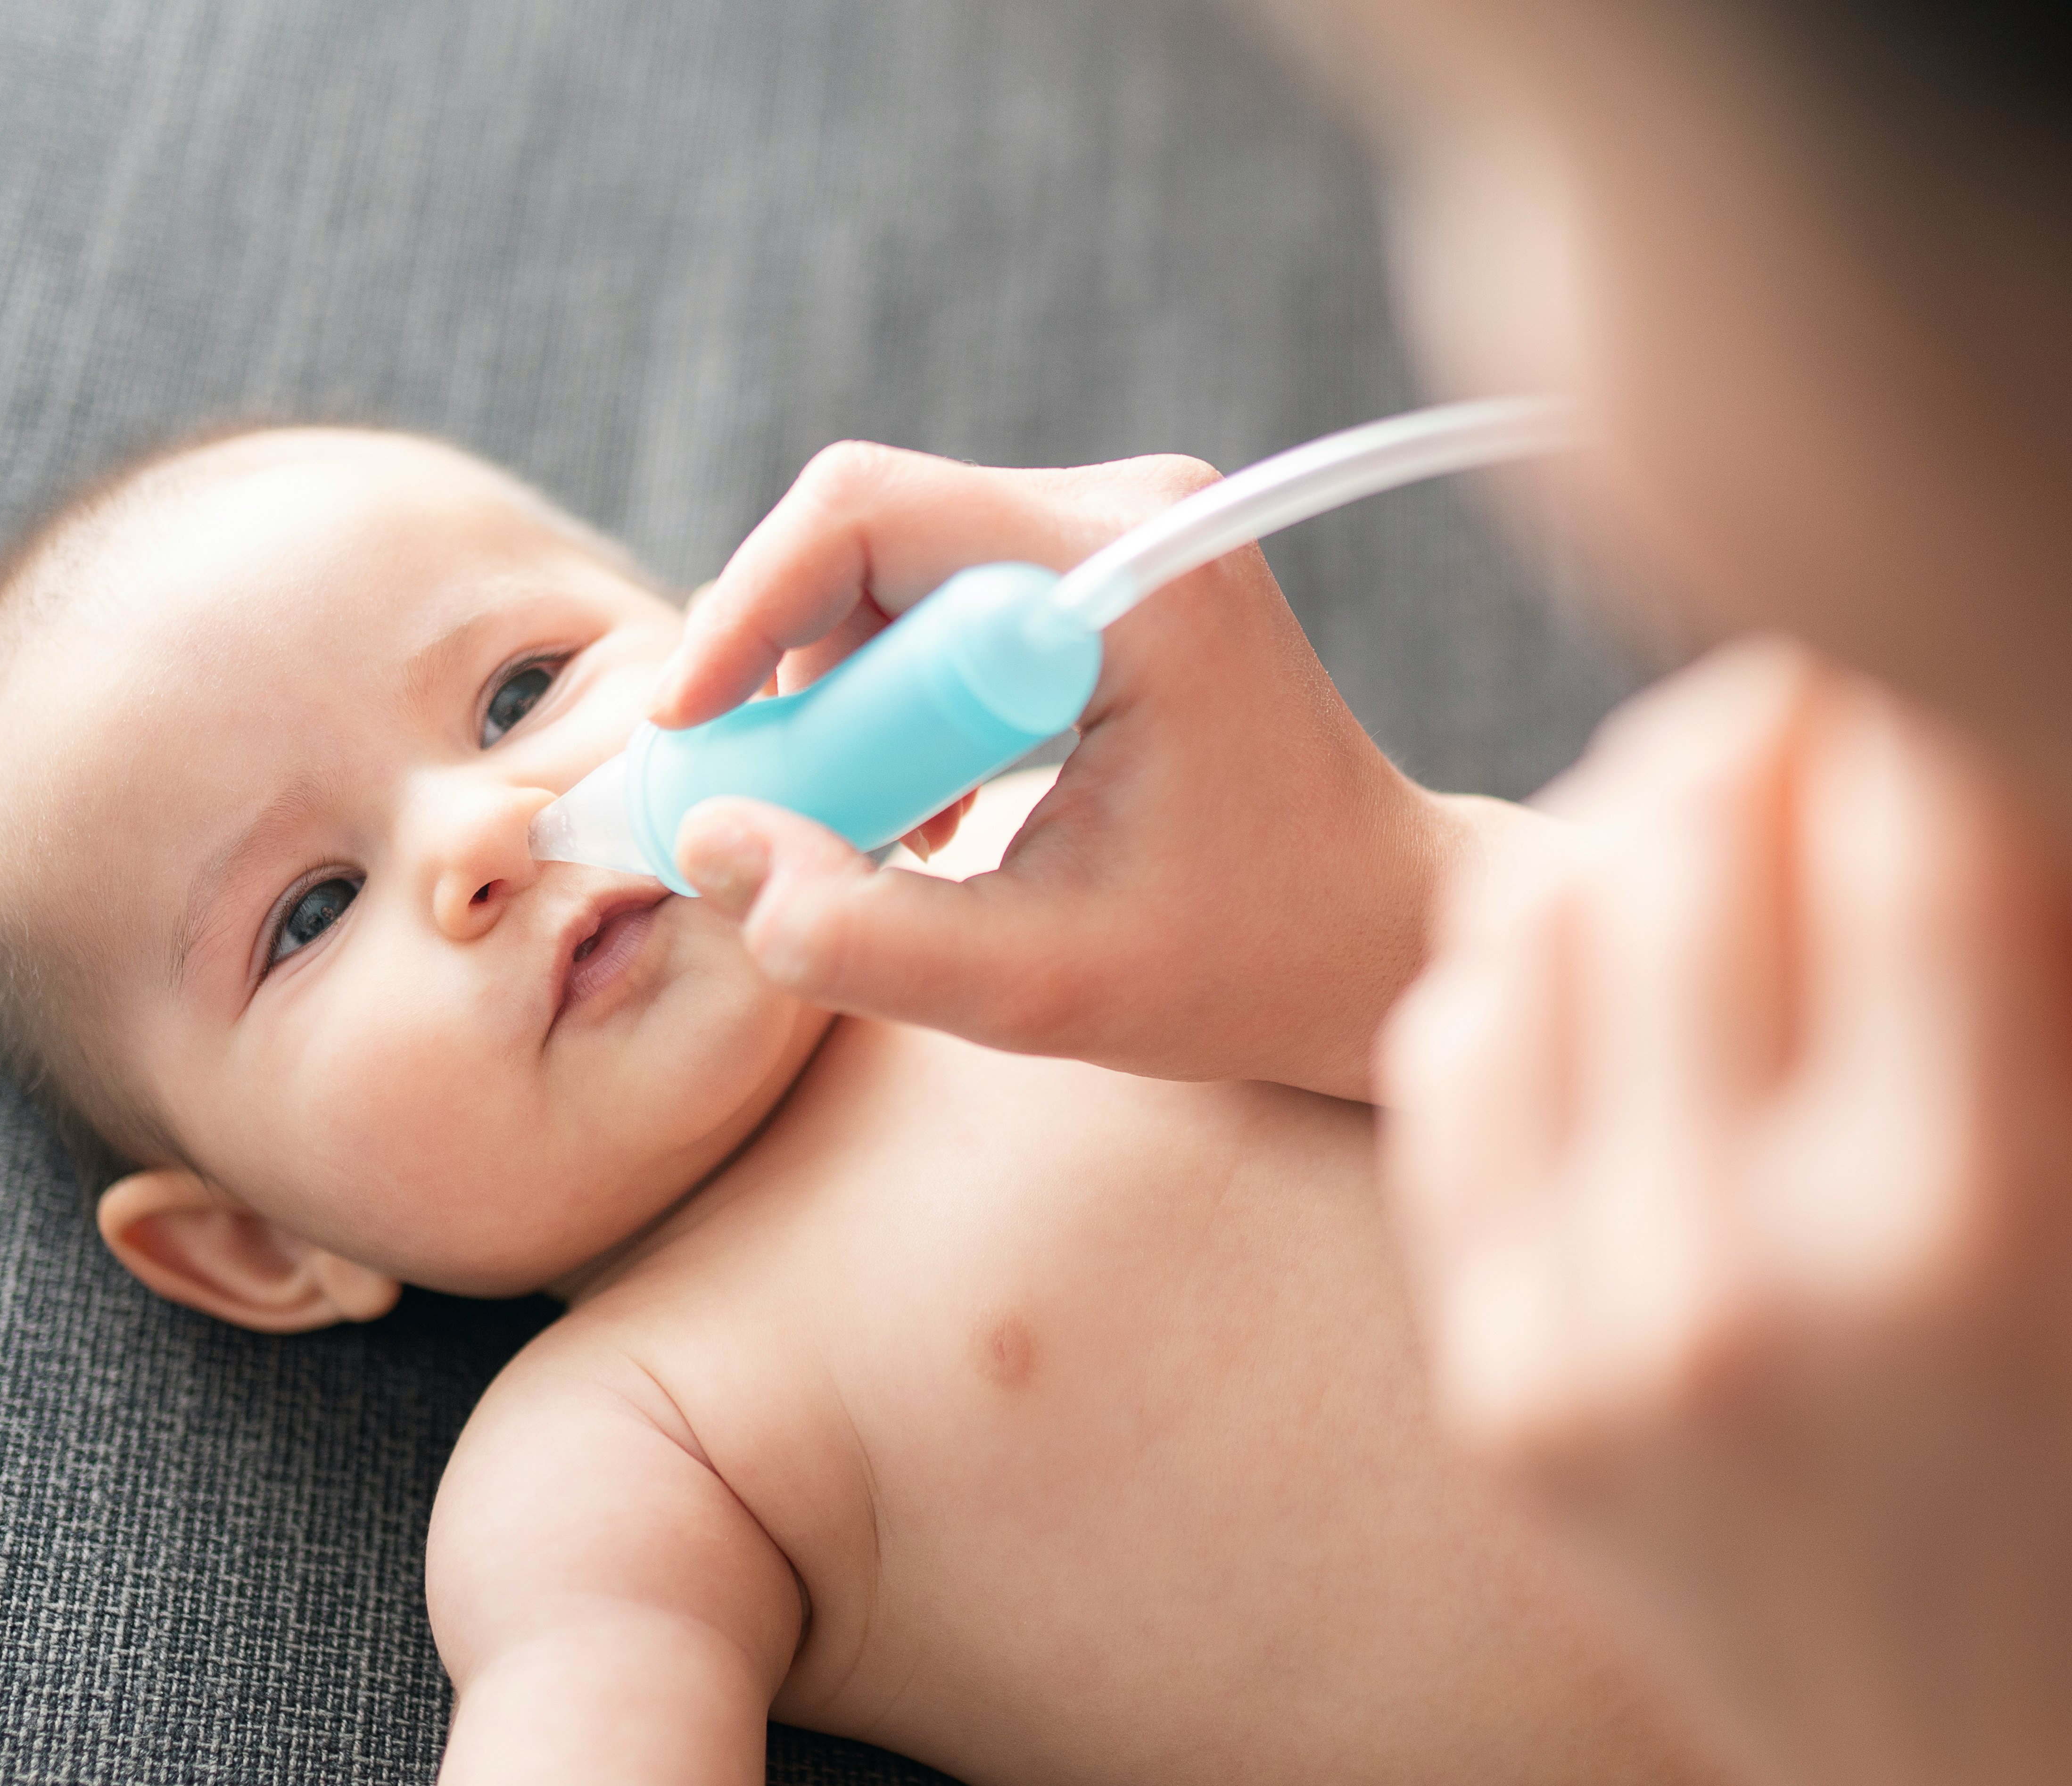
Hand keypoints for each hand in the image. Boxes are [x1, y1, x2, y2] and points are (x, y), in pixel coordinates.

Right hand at [653, 442, 1476, 1098]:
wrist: (1380, 937)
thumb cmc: (1247, 965)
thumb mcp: (1043, 986)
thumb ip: (862, 934)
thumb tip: (710, 846)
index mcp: (1133, 579)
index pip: (868, 513)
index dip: (746, 613)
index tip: (691, 737)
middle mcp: (1129, 513)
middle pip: (868, 532)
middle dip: (792, 675)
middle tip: (782, 815)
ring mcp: (1122, 531)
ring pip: (892, 569)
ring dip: (847, 699)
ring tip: (886, 836)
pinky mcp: (1103, 571)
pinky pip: (939, 600)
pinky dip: (899, 700)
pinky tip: (935, 809)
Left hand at [1377, 643, 2071, 1785]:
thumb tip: (2014, 708)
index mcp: (1976, 1236)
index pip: (1900, 810)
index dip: (1935, 680)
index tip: (1962, 657)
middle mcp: (1737, 1284)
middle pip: (1685, 833)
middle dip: (1778, 724)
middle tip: (1856, 728)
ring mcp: (1578, 1346)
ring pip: (1532, 927)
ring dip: (1640, 827)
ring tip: (1750, 846)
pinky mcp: (1494, 1392)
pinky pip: (1452, 1069)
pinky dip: (1536, 969)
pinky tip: (1645, 983)